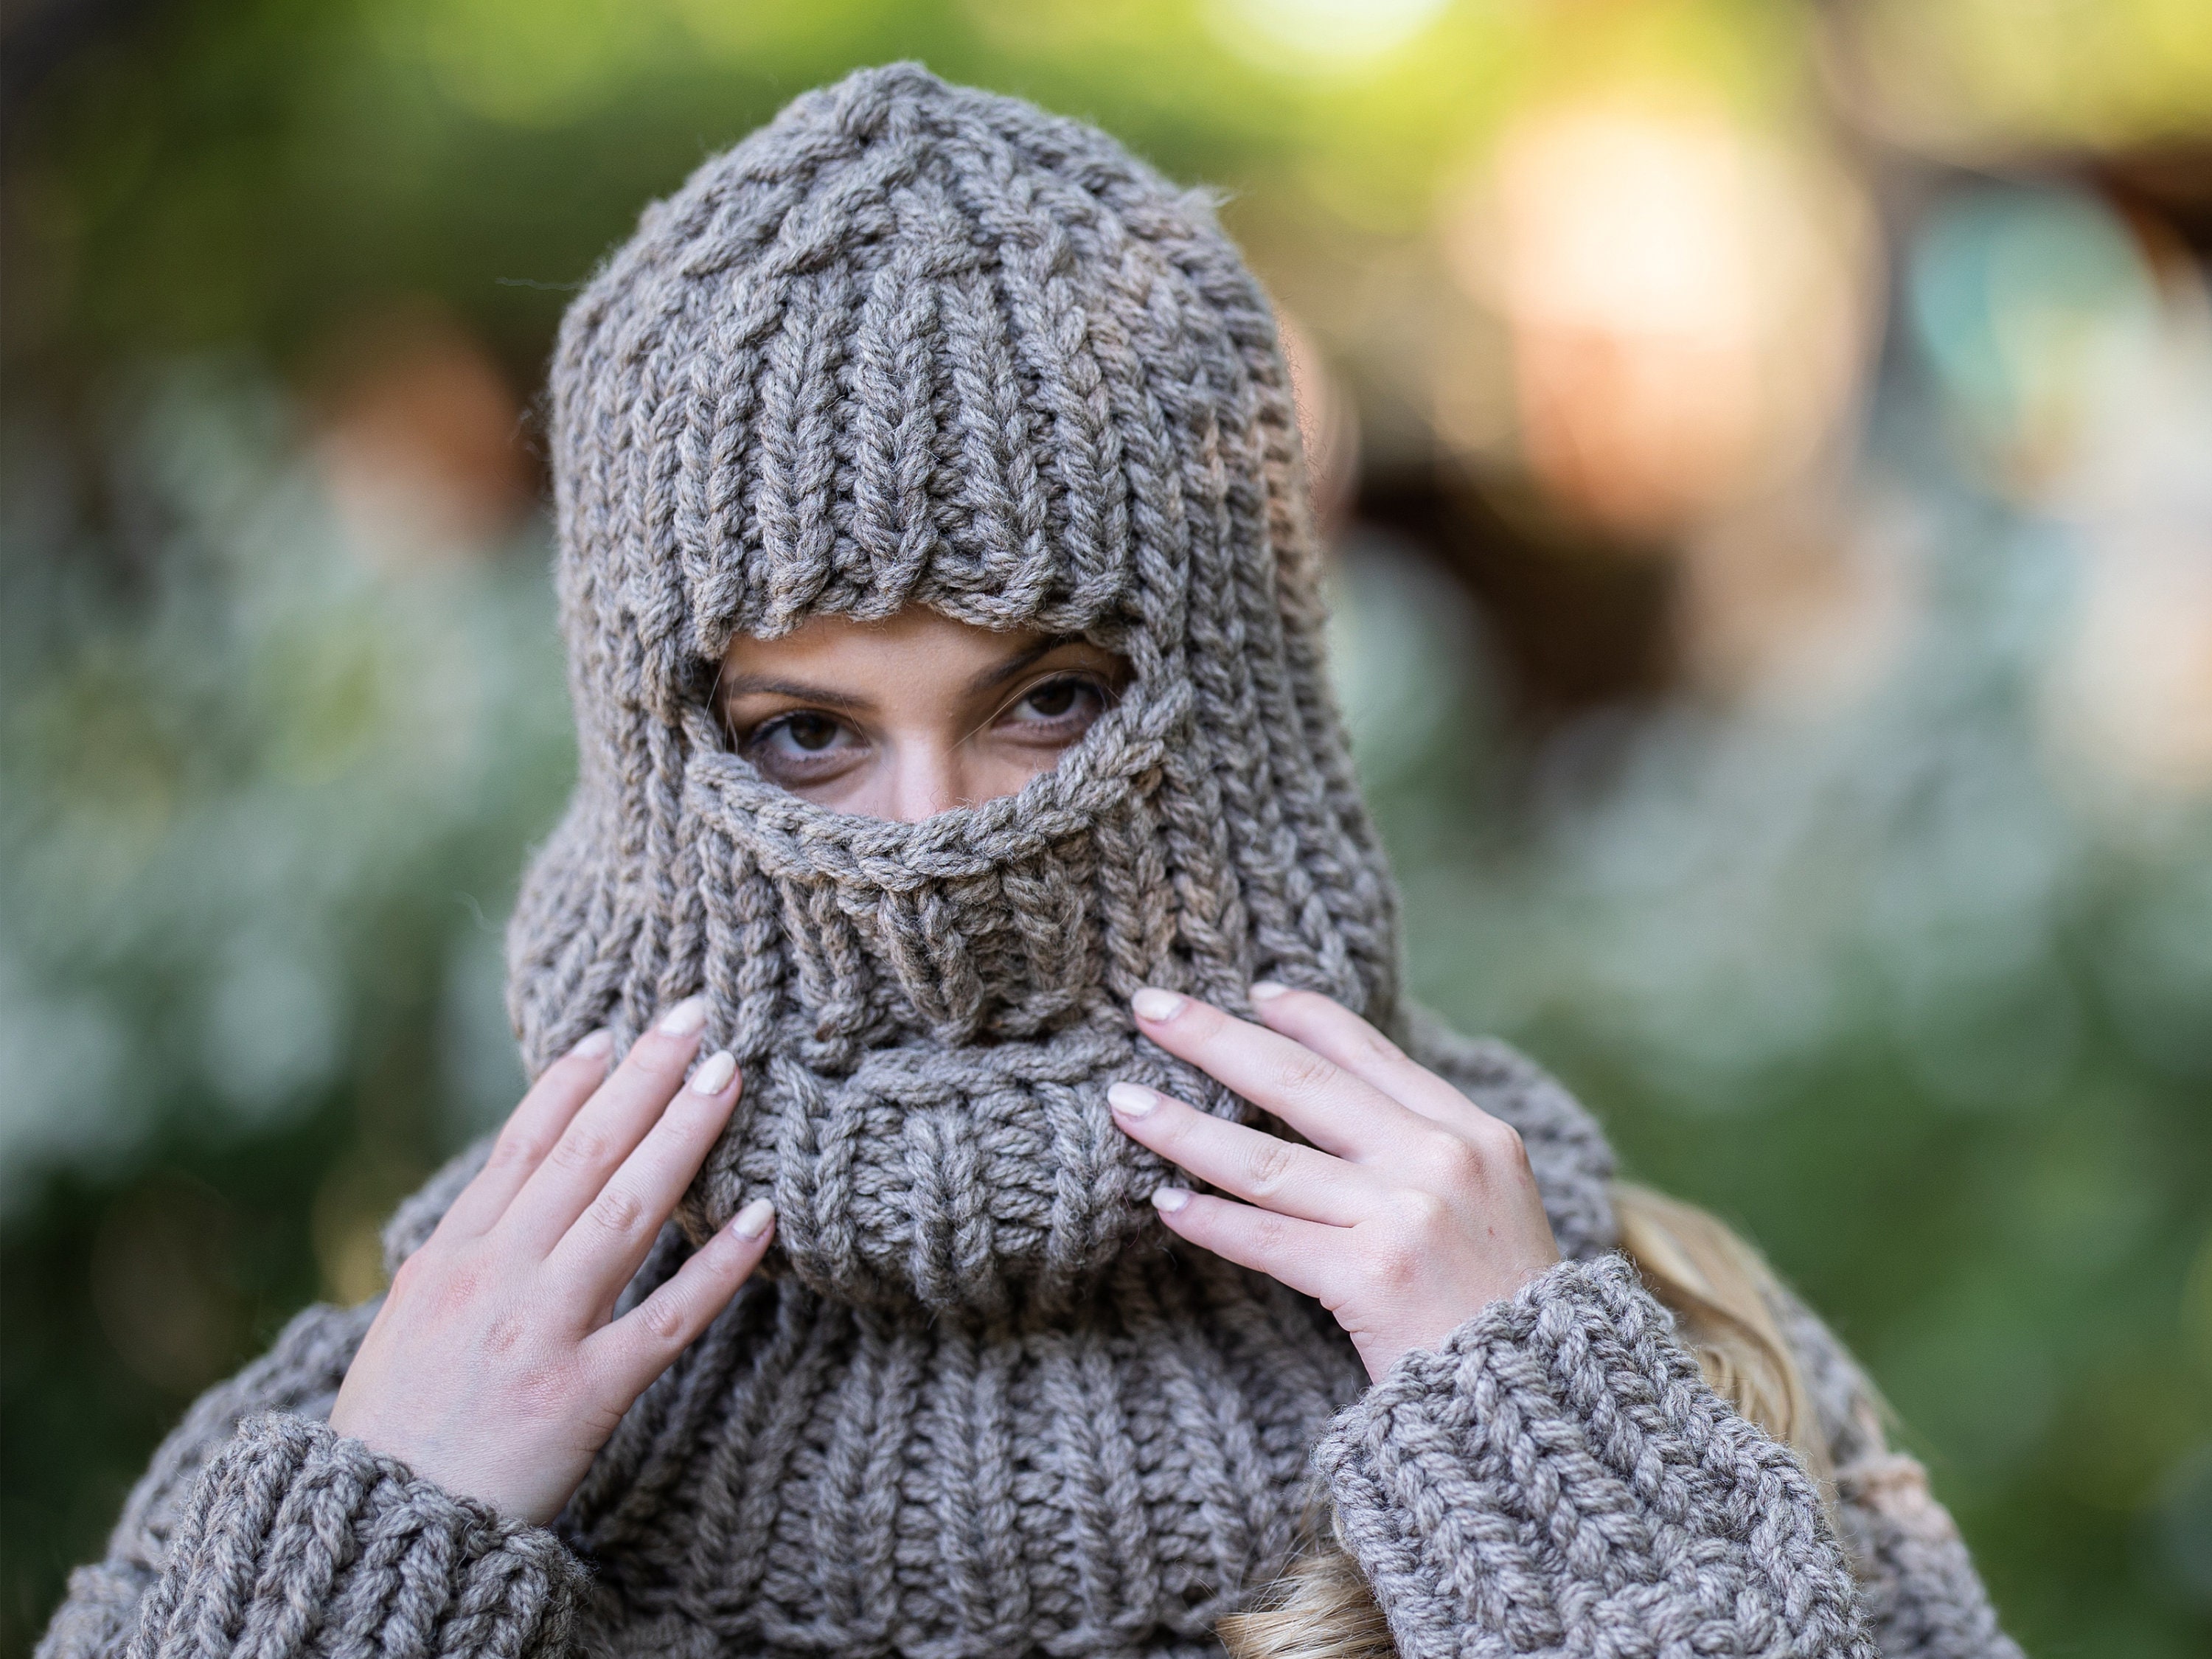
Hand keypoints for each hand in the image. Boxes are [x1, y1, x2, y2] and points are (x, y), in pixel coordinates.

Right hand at [329, 996, 773, 1524]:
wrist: (374, 1531)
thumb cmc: (392, 1434)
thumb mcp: (406, 1324)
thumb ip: (457, 1257)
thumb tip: (503, 1194)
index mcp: (449, 1257)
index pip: (521, 1147)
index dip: (571, 1085)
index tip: (613, 1032)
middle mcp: (495, 1278)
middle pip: (583, 1156)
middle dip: (643, 1079)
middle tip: (696, 1017)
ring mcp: (540, 1332)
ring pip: (627, 1212)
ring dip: (683, 1136)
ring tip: (729, 1075)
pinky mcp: (583, 1395)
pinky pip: (667, 1320)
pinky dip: (718, 1267)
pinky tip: (762, 1219)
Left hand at [1109, 982, 1560, 1381]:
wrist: (1546, 1404)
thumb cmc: (1506, 1311)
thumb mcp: (1492, 1202)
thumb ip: (1427, 1148)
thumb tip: (1338, 1100)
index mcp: (1473, 1131)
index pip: (1370, 1052)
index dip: (1304, 1015)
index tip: (1249, 992)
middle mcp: (1440, 1158)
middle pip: (1301, 1081)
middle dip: (1215, 1038)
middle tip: (1149, 1008)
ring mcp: (1406, 1215)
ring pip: (1267, 1160)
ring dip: (1183, 1129)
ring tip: (1126, 1105)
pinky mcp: (1372, 1277)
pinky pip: (1269, 1240)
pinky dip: (1212, 1221)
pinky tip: (1165, 1204)